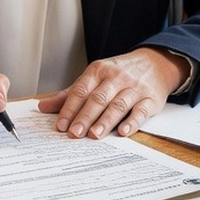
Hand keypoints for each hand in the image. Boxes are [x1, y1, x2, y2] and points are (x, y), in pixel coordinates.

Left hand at [37, 48, 189, 139]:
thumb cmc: (119, 74)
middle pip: (97, 99)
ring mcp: (134, 88)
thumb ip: (70, 94)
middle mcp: (115, 78)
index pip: (80, 91)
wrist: (155, 64)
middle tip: (74, 134)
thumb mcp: (94, 77)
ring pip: (118, 105)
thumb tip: (43, 107)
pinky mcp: (150, 99)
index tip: (60, 125)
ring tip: (94, 135)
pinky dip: (132, 122)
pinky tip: (123, 132)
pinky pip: (140, 111)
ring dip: (105, 121)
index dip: (69, 108)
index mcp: (98, 71)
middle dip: (84, 117)